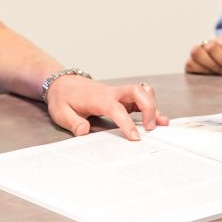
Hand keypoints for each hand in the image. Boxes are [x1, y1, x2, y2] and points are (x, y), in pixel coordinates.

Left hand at [46, 76, 168, 140]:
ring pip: (142, 91)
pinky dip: (151, 106)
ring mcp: (118, 94)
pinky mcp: (121, 97)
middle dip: (148, 107)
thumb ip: (73, 122)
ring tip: (160, 124)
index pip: (117, 109)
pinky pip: (140, 98)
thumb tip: (84, 131)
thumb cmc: (64, 99)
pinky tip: (158, 119)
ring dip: (153, 105)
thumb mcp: (61, 113)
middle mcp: (112, 93)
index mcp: (98, 98)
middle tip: (150, 127)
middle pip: (137, 91)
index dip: (127, 123)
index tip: (135, 137)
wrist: (63, 83)